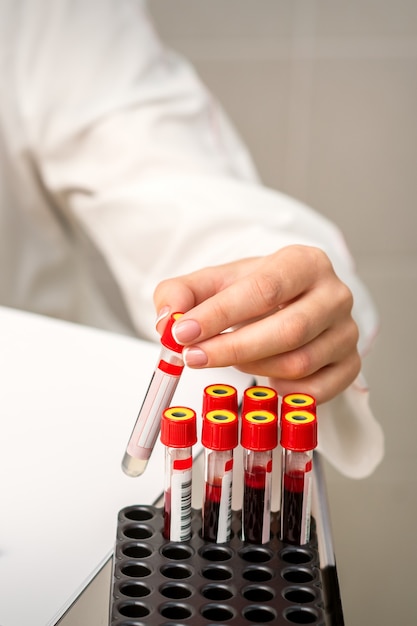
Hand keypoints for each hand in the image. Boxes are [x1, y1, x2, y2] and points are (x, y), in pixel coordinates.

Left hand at [154, 245, 360, 404]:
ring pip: (299, 363)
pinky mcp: (350, 365)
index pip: (265, 289)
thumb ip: (181, 293)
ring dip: (254, 366)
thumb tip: (168, 319)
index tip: (183, 333)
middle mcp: (334, 295)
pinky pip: (316, 391)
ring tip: (229, 356)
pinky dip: (281, 391)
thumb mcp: (213, 282)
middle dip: (232, 348)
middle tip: (192, 357)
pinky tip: (262, 378)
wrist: (290, 302)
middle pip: (288, 330)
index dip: (221, 314)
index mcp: (304, 262)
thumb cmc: (253, 292)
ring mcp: (347, 332)